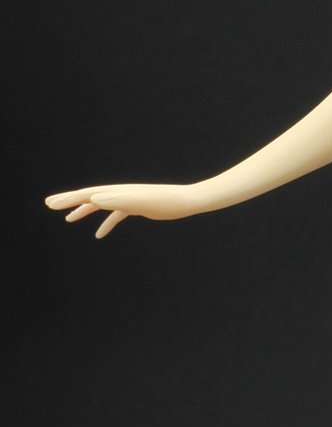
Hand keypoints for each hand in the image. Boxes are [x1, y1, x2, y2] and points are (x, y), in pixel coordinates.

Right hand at [45, 182, 207, 239]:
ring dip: (84, 210)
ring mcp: (129, 199)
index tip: (50, 204)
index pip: (88, 194)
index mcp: (118, 191)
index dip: (68, 199)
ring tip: (68, 219)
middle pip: (90, 196)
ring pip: (101, 204)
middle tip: (49, 204)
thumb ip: (117, 199)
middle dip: (70, 200)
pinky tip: (99, 235)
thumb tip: (93, 196)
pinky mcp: (138, 207)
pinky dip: (106, 223)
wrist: (187, 201)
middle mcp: (121, 192)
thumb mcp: (139, 202)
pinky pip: (116, 215)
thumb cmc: (165, 202)